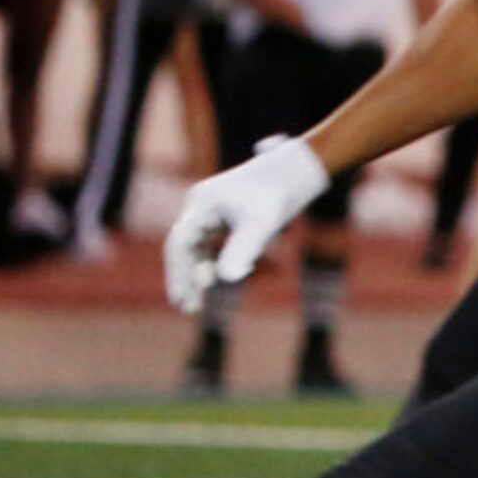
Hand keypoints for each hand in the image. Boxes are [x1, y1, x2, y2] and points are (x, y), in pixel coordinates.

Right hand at [163, 136, 330, 313]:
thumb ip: (244, 249)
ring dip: (197, 274)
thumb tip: (229, 279)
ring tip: (196, 304)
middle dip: (184, 278)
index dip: (179, 273)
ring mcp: (211, 211)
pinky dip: (211, 263)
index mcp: (202, 203)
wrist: (298, 169)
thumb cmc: (280, 193)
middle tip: (187, 308)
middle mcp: (201, 206)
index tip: (183, 299)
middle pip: (183, 247)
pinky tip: (217, 281)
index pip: (180, 243)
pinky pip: (210, 244)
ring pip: (196, 248)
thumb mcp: (263, 223)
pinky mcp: (225, 217)